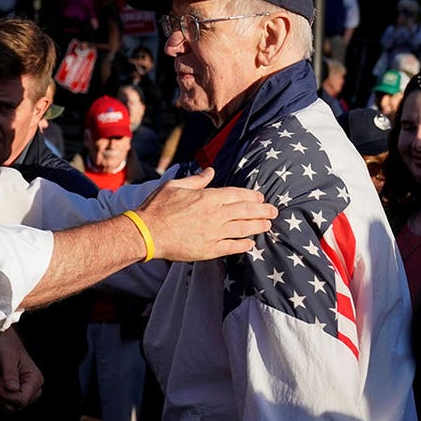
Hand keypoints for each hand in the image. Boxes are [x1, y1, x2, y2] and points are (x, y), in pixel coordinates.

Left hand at [0, 328, 42, 414]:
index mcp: (35, 379)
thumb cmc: (6, 347)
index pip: (21, 399)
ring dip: (0, 398)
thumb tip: (13, 389)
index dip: (6, 395)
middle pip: (17, 406)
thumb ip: (10, 374)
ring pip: (12, 407)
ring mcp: (27, 392)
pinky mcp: (19, 394)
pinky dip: (1, 398)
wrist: (4, 342)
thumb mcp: (7, 358)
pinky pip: (9, 404)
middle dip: (3, 397)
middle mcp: (34, 388)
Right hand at [137, 167, 276, 261]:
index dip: (252, 195)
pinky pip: (232, 247)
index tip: (260, 196)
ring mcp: (213, 233)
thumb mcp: (175, 186)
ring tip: (267, 225)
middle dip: (262, 210)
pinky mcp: (209, 249)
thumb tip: (210, 171)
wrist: (147, 233)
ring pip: (243, 228)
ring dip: (258, 226)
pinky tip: (250, 243)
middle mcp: (215, 214)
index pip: (238, 194)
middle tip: (274, 211)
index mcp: (208, 197)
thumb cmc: (157, 207)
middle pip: (246, 210)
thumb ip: (196, 179)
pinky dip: (243, 245)